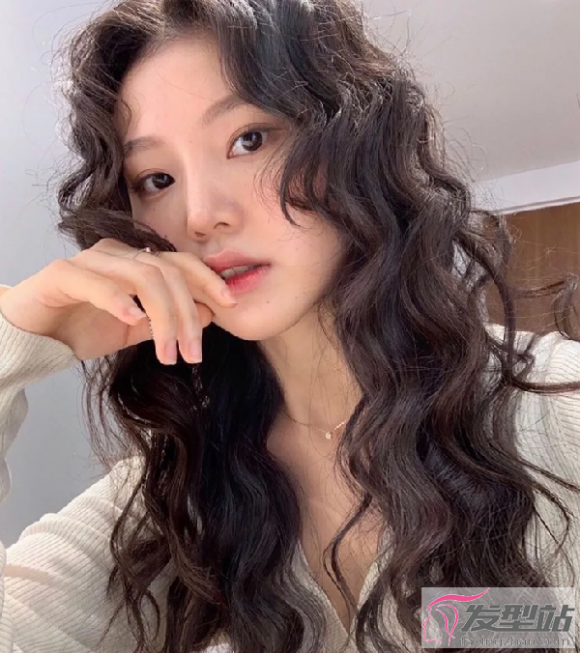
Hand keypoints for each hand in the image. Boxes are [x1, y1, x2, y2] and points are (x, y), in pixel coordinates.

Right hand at [0, 238, 237, 363]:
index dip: (208, 280)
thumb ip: (167, 320)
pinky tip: (133, 319)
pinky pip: (94, 281)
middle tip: (193, 353)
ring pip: (140, 276)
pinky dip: (118, 299)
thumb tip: (209, 313)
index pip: (180, 263)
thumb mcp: (136, 329)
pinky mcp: (61, 275)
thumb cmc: (85, 328)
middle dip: (186, 314)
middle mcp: (116, 255)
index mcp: (136, 262)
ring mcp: (89, 261)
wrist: (33, 336)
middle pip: (166, 272)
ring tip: (168, 354)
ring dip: (162, 318)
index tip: (230, 304)